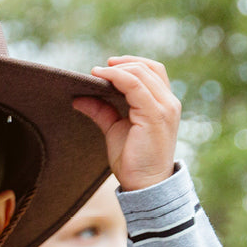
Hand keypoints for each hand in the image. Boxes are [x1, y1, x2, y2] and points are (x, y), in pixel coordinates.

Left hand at [73, 56, 179, 190]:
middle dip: (123, 64)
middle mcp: (168, 102)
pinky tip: (101, 78)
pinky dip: (117, 78)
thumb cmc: (133, 159)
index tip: (106, 66)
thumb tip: (79, 98)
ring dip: (117, 69)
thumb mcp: (115, 129)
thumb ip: (102, 111)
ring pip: (142, 74)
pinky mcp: (155, 115)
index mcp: (163, 104)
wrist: (145, 183)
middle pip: (149, 68)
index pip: (153, 72)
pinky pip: (135, 86)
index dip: (131, 64)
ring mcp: (164, 107)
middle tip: (98, 69)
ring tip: (96, 72)